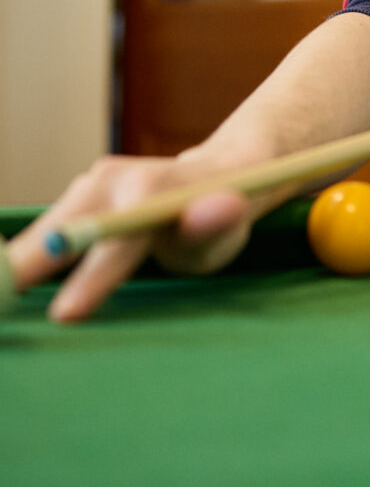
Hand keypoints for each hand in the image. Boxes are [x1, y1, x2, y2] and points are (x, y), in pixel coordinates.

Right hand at [6, 154, 254, 321]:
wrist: (219, 172)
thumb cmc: (226, 213)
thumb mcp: (230, 225)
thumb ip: (217, 223)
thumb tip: (223, 207)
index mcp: (154, 190)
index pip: (118, 239)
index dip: (92, 277)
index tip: (64, 315)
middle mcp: (115, 180)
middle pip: (62, 232)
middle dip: (25, 268)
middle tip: (2, 307)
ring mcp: (92, 182)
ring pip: (47, 231)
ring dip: (17, 265)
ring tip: (3, 302)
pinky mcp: (80, 192)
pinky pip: (47, 230)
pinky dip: (26, 258)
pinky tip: (10, 284)